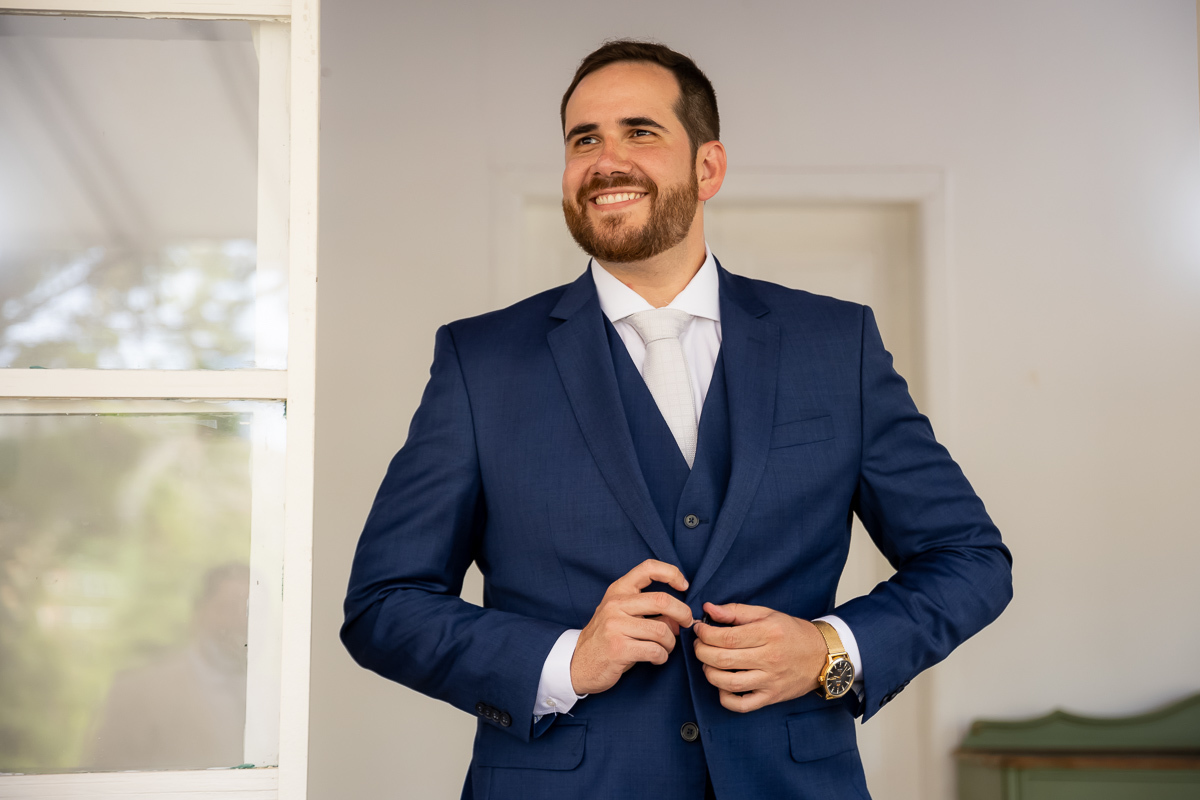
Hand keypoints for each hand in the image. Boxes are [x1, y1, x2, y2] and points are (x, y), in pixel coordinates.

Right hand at [570, 559, 693, 695]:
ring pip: (662, 630)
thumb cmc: (606, 639)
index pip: (648, 568)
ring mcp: (615, 626)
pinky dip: (662, 657)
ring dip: (670, 643)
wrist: (578, 664)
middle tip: (687, 623)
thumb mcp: (623, 617)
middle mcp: (615, 604)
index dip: (671, 573)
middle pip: (662, 600)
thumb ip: (650, 612)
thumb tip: (680, 617)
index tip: (683, 585)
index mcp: (618, 591)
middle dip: (683, 613)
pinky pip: (654, 650)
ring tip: (665, 648)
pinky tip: (656, 658)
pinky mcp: (618, 648)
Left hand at [693, 601, 826, 712]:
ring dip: (709, 673)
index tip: (699, 629)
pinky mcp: (771, 697)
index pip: (727, 637)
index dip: (706, 634)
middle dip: (702, 652)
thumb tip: (708, 609)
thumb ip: (736, 611)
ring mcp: (770, 680)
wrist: (822, 655)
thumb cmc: (792, 632)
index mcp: (768, 633)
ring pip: (729, 683)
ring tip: (707, 663)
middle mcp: (769, 658)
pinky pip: (742, 705)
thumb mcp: (767, 614)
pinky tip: (722, 686)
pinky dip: (725, 698)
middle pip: (723, 659)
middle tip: (699, 645)